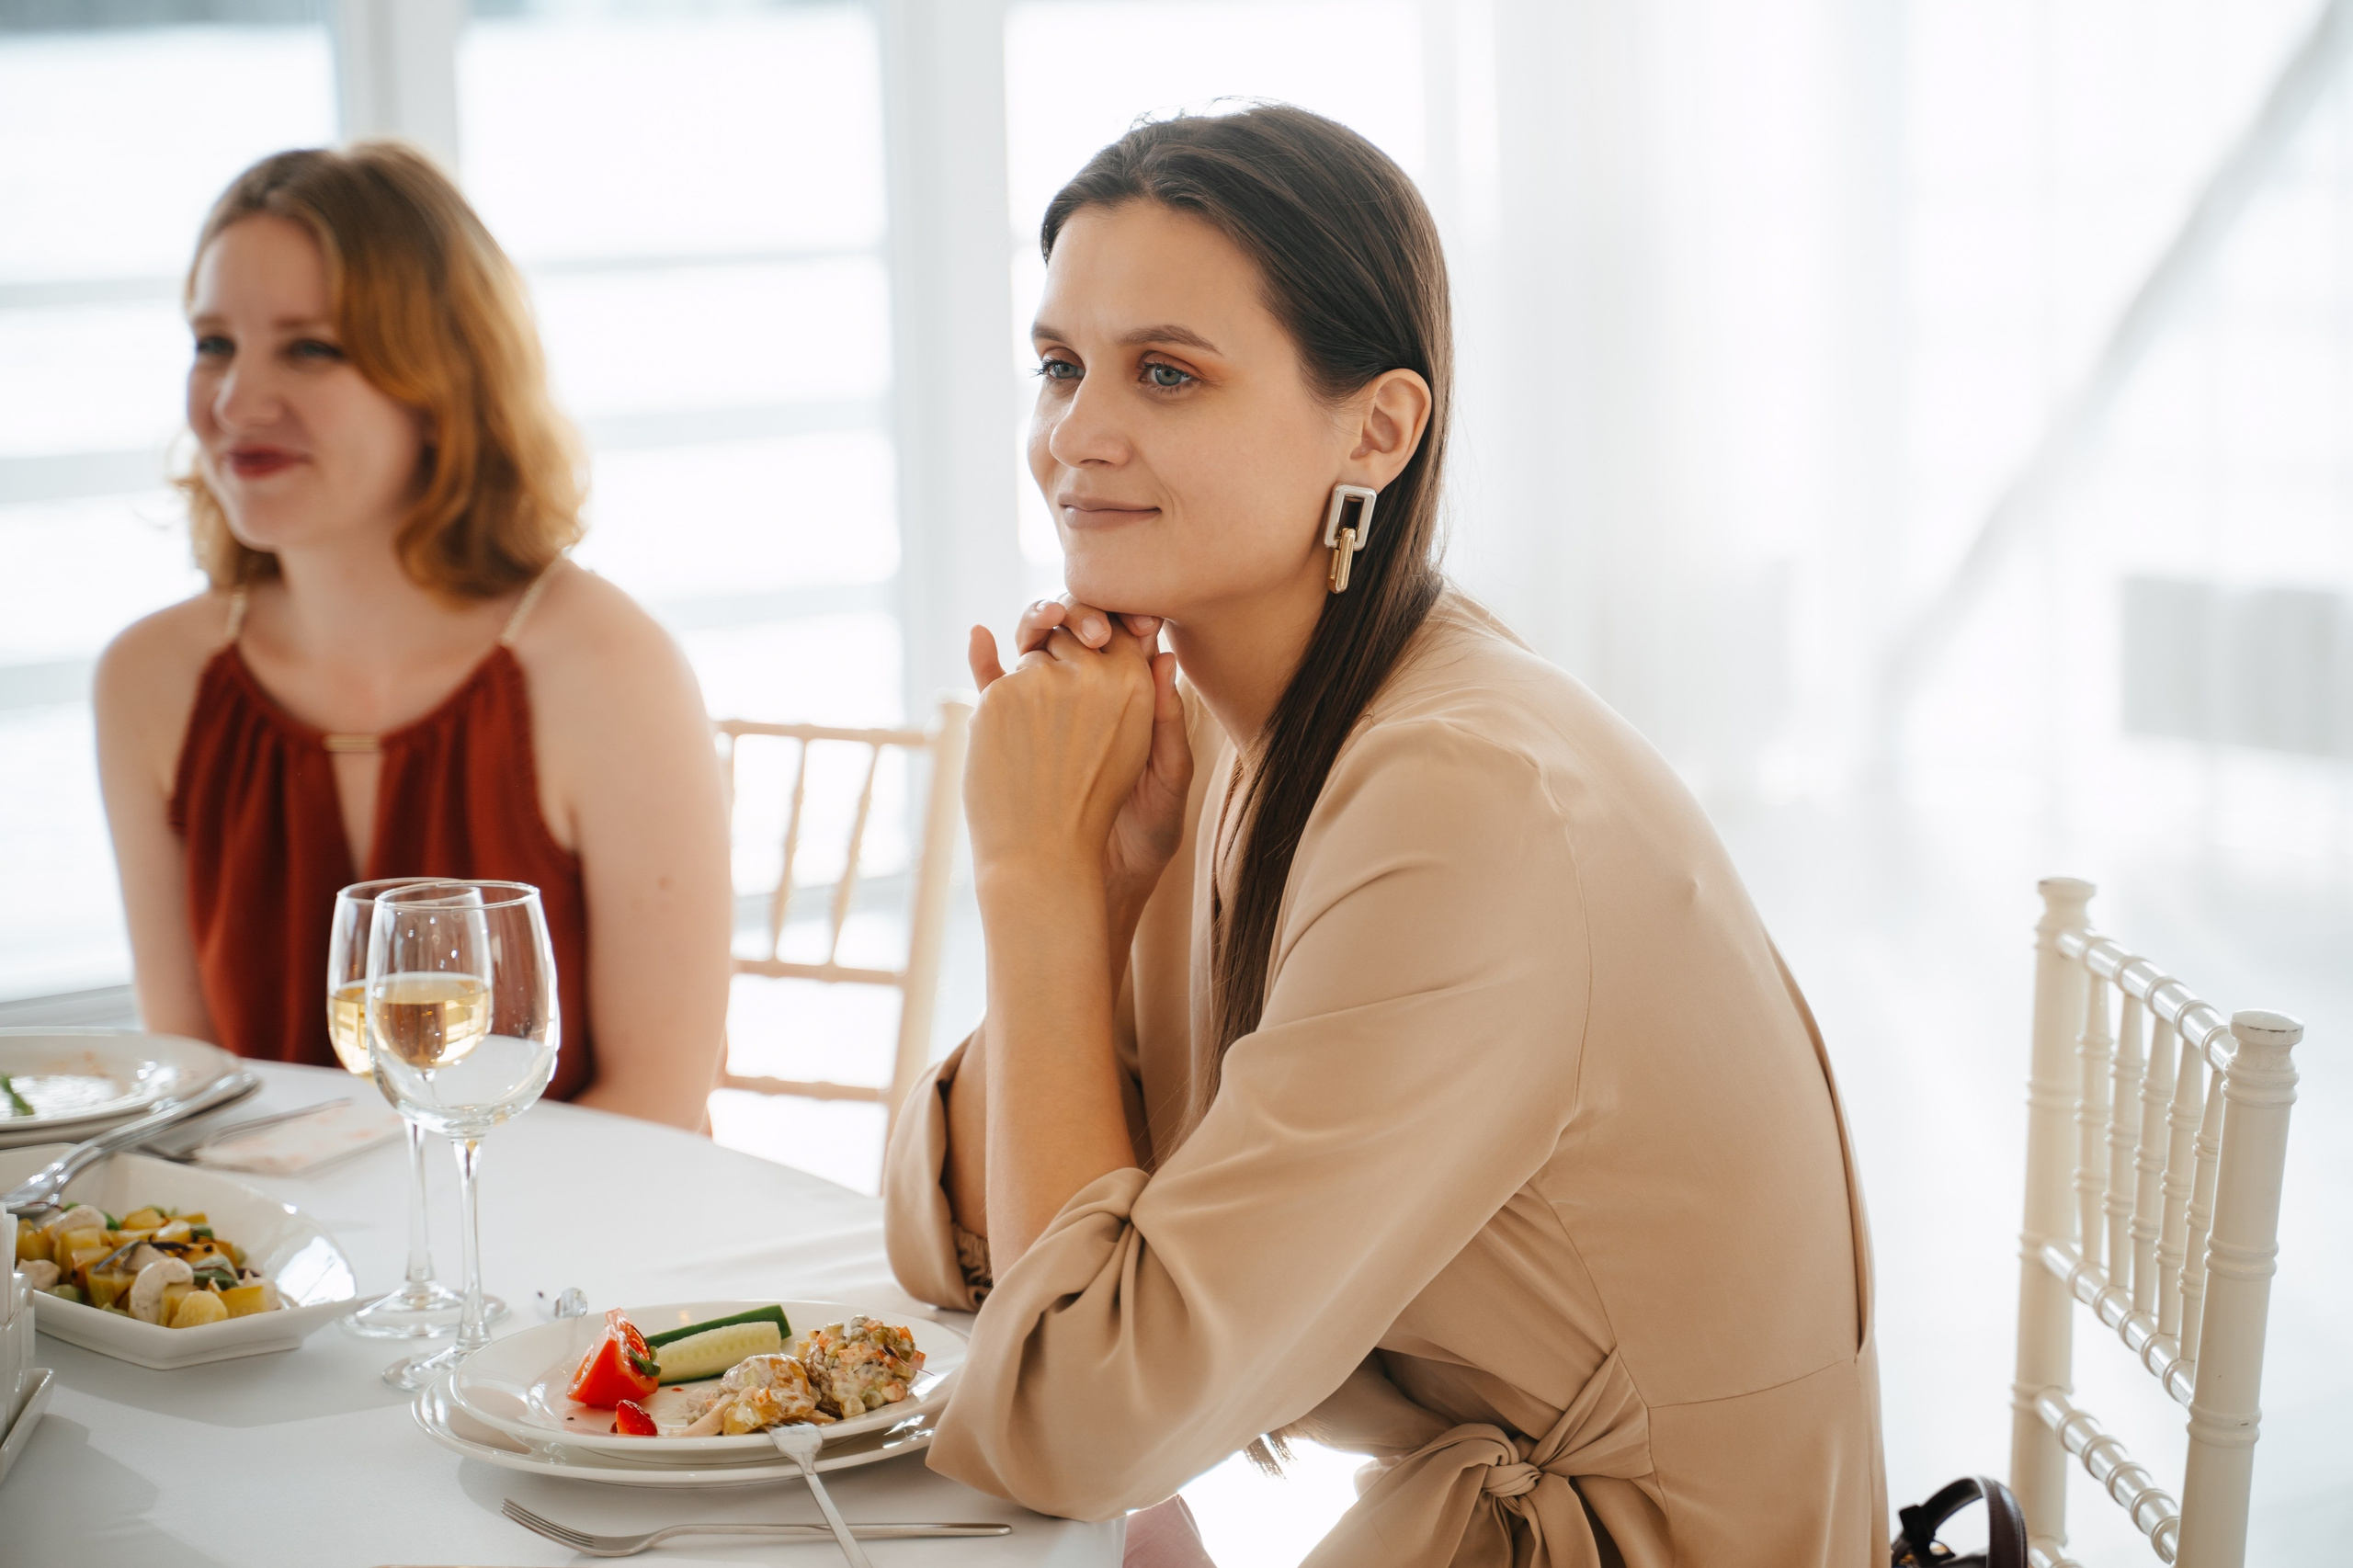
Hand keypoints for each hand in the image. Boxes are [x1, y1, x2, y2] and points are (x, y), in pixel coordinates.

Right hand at [969, 598, 1192, 942]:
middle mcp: (1088, 691)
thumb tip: (1164, 657)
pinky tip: (980, 639)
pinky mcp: (1011, 721)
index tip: (1138, 620)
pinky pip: (995, 680)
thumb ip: (1166, 724)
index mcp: (1130, 697)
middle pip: (1076, 629)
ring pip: (1037, 645)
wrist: (1092, 875)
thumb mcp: (1165, 781)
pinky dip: (984, 656)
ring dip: (1037, 622)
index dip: (1127, 619)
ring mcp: (1047, 704)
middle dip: (1079, 613)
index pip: (1124, 638)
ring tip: (1046, 622)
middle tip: (1093, 629)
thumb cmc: (1144, 834)